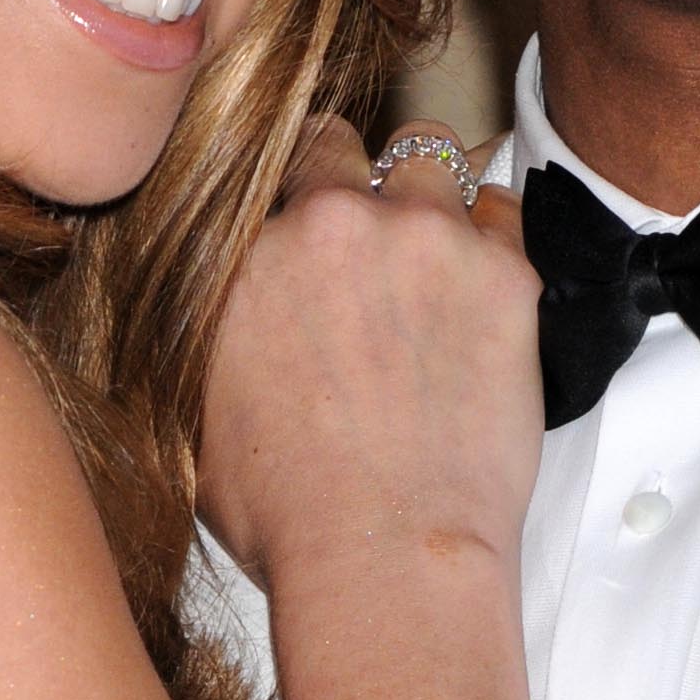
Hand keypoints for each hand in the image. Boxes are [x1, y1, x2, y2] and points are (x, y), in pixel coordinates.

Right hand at [199, 124, 541, 592]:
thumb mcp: (194, 412)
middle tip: (363, 239)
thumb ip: (204, 328)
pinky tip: (481, 286)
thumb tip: (203, 307)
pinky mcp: (504, 273)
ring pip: (432, 160)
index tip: (302, 220)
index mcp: (246, 249)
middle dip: (351, 179)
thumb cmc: (286, 511)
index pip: (265, 169)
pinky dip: (492, 236)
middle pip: (343, 144)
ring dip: (426, 197)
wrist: (384, 554)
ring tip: (429, 257)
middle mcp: (334, 221)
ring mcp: (426, 237)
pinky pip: (504, 212)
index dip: (287, 193)